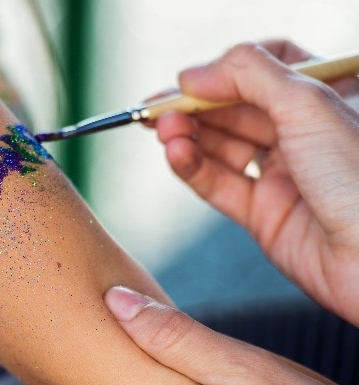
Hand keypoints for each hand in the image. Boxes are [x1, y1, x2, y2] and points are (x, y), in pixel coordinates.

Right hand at [154, 40, 358, 324]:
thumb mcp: (308, 105)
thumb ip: (247, 76)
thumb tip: (193, 74)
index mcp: (329, 98)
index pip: (267, 69)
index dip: (226, 71)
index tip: (192, 79)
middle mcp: (305, 135)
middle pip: (236, 108)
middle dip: (194, 106)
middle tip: (156, 108)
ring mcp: (284, 175)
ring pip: (223, 147)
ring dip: (188, 136)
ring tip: (162, 131)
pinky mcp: (264, 214)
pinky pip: (219, 186)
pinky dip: (192, 168)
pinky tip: (175, 154)